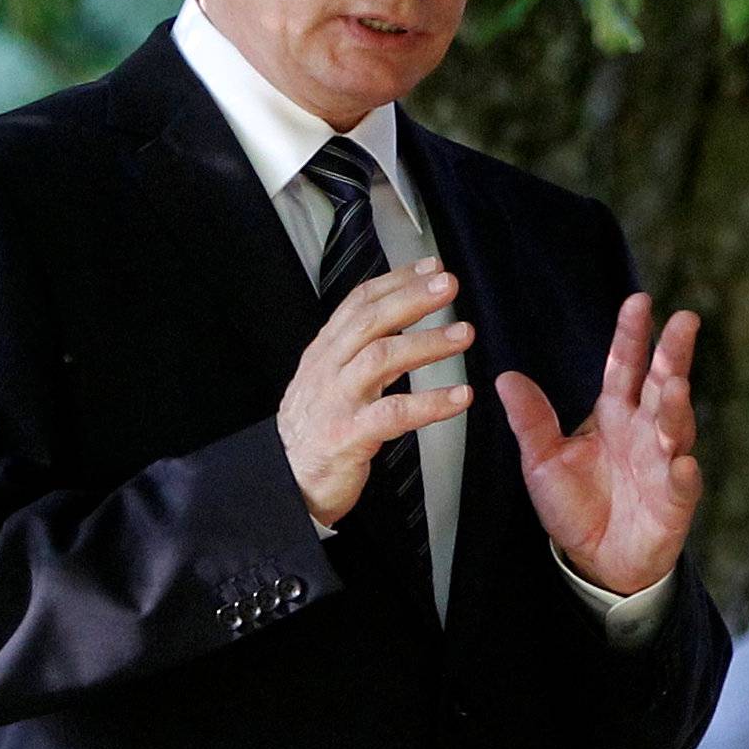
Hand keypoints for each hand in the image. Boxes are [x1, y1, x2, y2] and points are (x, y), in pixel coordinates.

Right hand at [278, 259, 473, 526]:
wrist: (284, 481)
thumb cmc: (315, 430)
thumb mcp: (328, 380)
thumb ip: (359, 349)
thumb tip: (400, 318)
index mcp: (325, 352)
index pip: (359, 303)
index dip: (396, 281)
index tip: (430, 267)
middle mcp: (329, 369)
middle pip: (371, 321)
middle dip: (412, 299)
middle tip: (449, 285)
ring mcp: (337, 401)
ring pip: (382, 358)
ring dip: (427, 343)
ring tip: (464, 334)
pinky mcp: (349, 435)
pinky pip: (395, 413)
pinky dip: (430, 403)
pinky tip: (459, 397)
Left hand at [494, 292, 701, 597]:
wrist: (597, 559)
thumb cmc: (575, 505)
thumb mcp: (542, 460)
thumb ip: (531, 421)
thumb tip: (505, 377)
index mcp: (614, 414)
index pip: (624, 367)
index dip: (631, 336)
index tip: (639, 302)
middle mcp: (644, 431)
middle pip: (662, 384)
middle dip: (673, 354)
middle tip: (684, 320)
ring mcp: (663, 463)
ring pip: (676, 427)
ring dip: (678, 407)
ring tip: (676, 386)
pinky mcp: (673, 501)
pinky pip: (681, 484)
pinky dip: (683, 473)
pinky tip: (683, 463)